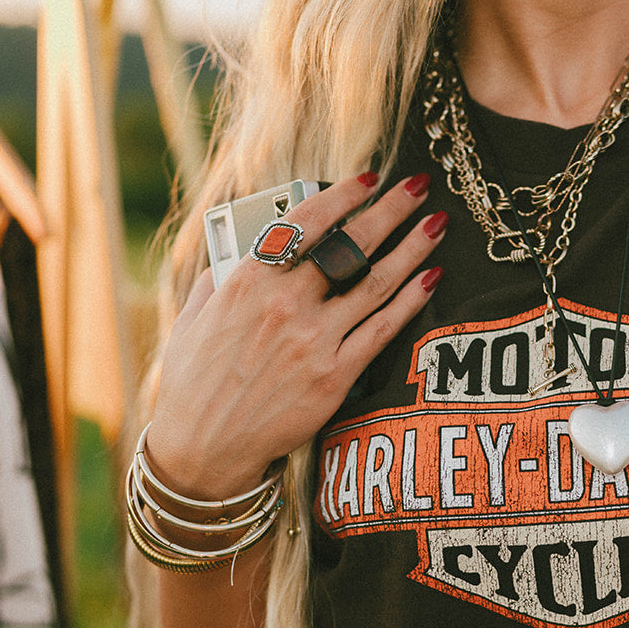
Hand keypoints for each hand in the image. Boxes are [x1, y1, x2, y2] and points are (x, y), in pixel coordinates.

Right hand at [148, 172, 446, 498]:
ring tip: (436, 225)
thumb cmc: (193, 384)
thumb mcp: (193, 319)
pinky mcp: (335, 376)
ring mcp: (313, 340)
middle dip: (391, 211)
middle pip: (350, 245)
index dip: (343, 196)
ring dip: (412, 248)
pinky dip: (411, 300)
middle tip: (417, 186)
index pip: (305, 223)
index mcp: (247, 282)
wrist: (202, 448)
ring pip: (376, 282)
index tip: (369, 179)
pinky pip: (383, 329)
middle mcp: (284, 305)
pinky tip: (431, 278)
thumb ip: (219, 280)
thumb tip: (242, 250)